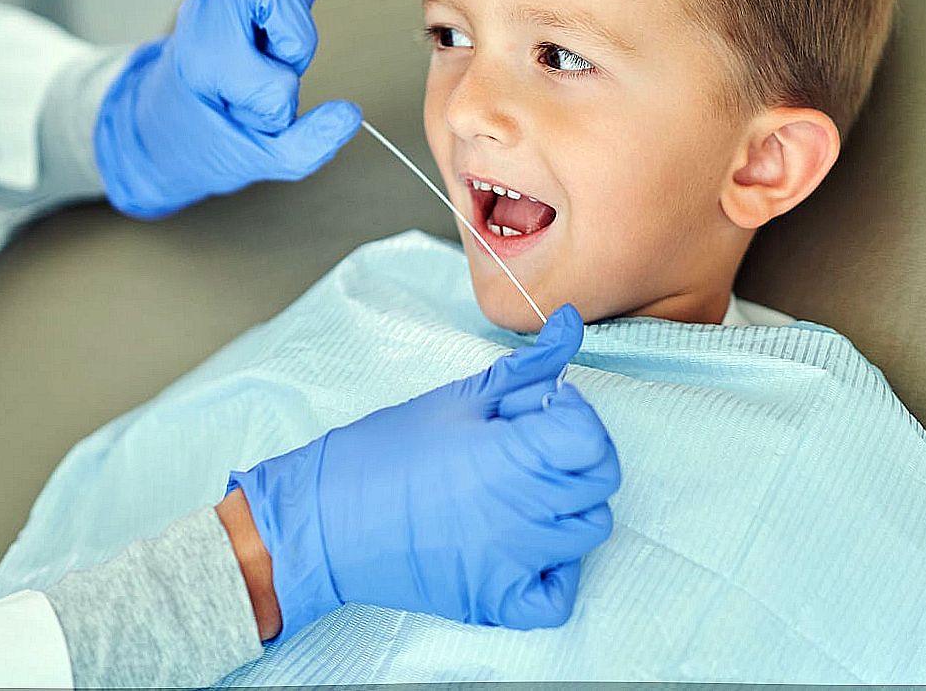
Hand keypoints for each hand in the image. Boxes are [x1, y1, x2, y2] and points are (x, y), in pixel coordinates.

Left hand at [93, 0, 361, 218]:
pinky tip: (283, 9)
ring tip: (280, 32)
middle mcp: (208, 11)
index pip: (272, 79)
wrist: (162, 116)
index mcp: (206, 64)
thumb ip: (307, 145)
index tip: (256, 115)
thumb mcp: (253, 161)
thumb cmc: (207, 134)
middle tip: (280, 61)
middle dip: (297, 33)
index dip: (278, 105)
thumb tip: (350, 114)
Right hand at [229, 304, 618, 640]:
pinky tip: (529, 547)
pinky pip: (560, 596)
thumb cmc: (384, 452)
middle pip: (600, 480)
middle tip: (536, 444)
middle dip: (578, 452)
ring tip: (526, 489)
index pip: (590, 435)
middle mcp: (522, 511)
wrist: (326, 519)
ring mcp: (514, 562)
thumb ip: (527, 367)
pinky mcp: (497, 600)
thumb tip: (572, 325)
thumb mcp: (458, 398)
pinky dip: (555, 573)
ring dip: (568, 504)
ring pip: (588, 531)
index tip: (547, 409)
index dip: (575, 413)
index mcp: (510, 454)